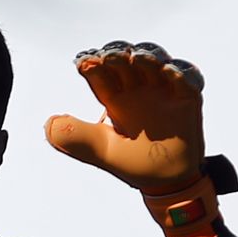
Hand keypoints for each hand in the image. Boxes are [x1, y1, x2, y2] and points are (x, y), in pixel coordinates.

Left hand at [45, 41, 227, 236]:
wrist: (168, 181)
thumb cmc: (133, 163)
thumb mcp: (103, 152)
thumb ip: (77, 138)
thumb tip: (49, 123)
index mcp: (115, 98)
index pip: (101, 74)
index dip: (93, 65)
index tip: (84, 63)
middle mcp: (137, 89)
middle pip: (126, 60)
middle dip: (117, 55)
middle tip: (109, 57)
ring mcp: (162, 90)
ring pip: (155, 60)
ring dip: (147, 55)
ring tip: (138, 58)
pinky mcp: (187, 97)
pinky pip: (187, 78)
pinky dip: (180, 71)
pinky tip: (170, 72)